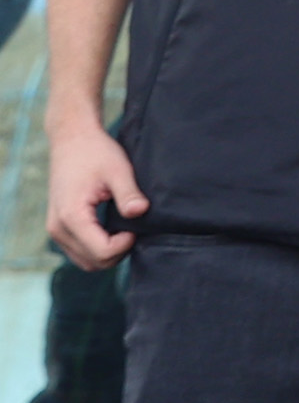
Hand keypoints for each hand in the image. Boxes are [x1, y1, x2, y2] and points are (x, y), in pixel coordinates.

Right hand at [45, 117, 145, 267]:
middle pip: (93, 262)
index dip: (125, 244)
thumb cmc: (96, 152)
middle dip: (118, 252)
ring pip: (85, 261)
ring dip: (108, 253)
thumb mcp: (118, 170)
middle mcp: (58, 228)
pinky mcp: (59, 227)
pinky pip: (79, 251)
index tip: (136, 226)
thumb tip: (139, 212)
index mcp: (71, 216)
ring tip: (124, 230)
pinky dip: (97, 248)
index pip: (102, 252)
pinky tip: (113, 230)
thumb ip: (128, 193)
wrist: (72, 139)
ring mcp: (55, 229)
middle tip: (134, 229)